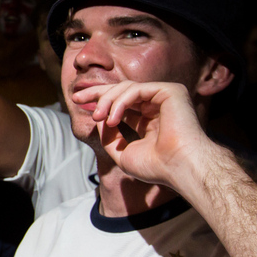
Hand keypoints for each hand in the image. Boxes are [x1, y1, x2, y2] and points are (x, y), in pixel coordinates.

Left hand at [70, 80, 214, 190]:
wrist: (179, 168)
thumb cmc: (156, 167)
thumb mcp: (122, 152)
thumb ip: (109, 136)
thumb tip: (98, 119)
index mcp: (148, 118)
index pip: (120, 102)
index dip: (99, 100)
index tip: (78, 102)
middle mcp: (157, 105)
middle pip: (121, 89)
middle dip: (97, 92)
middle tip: (77, 98)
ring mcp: (165, 96)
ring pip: (126, 88)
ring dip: (107, 101)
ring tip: (98, 117)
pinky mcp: (171, 91)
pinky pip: (136, 89)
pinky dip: (120, 102)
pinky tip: (112, 119)